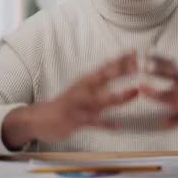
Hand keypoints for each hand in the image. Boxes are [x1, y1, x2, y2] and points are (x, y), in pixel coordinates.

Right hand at [2, 52, 138, 148]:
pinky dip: (107, 124)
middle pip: (105, 76)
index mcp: (86, 81)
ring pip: (101, 98)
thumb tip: (119, 70)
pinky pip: (93, 122)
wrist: (39, 118)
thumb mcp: (83, 88)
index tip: (136, 51)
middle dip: (121, 70)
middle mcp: (83, 89)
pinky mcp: (76, 119)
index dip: (121, 59)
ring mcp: (79, 104)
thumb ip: (100, 81)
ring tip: (134, 92)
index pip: (106, 66)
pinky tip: (119, 126)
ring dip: (118, 95)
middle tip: (138, 64)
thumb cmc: (66, 104)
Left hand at [139, 54, 177, 141]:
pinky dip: (176, 119)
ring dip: (162, 92)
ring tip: (145, 91)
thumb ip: (171, 84)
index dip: (158, 57)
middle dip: (159, 69)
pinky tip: (164, 123)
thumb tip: (146, 81)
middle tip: (143, 65)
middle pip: (176, 74)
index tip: (142, 51)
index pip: (172, 64)